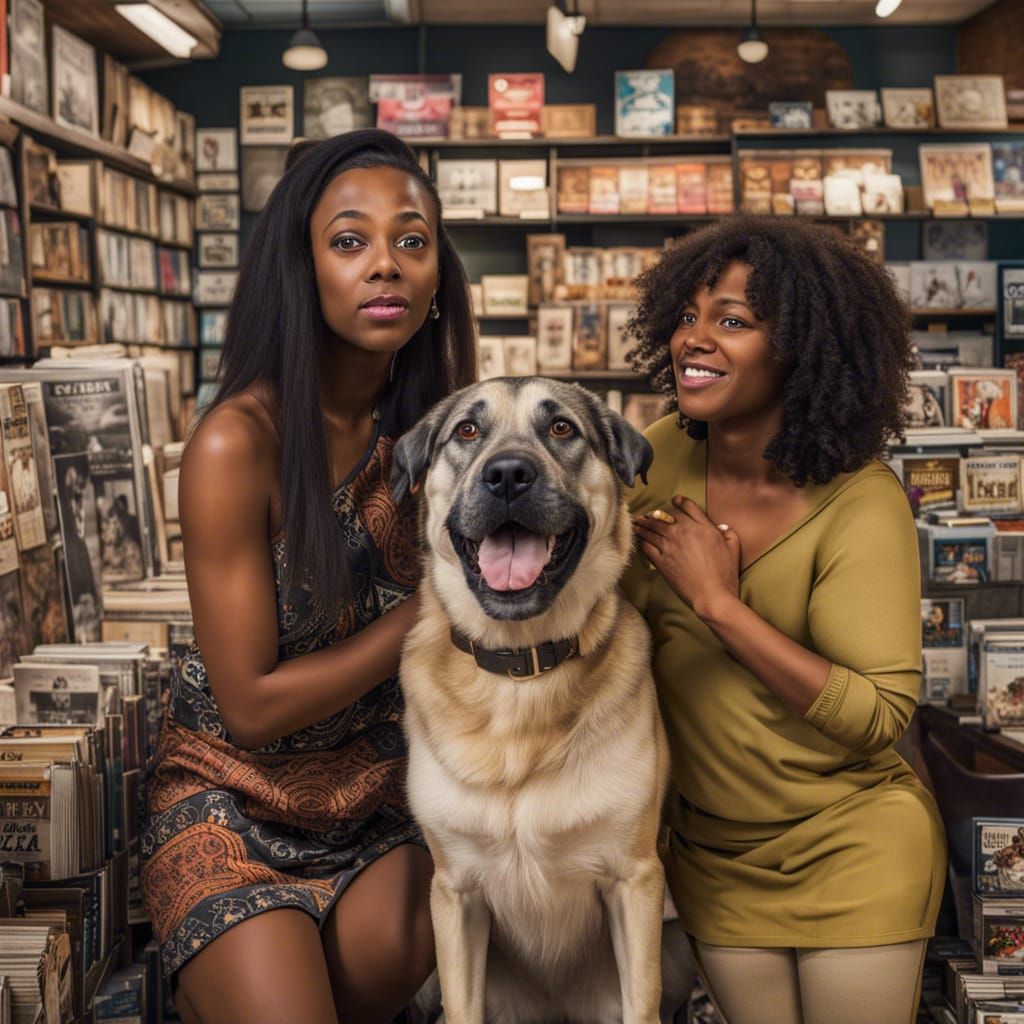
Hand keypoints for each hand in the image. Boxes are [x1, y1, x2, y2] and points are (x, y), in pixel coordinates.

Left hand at [632, 497, 741, 619]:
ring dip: (642, 525)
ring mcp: (670, 546)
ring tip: (636, 523)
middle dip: (654, 514)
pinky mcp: (661, 561)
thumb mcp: (733, 547)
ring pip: (651, 530)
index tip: (674, 500)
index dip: (680, 501)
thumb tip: (721, 526)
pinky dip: (642, 541)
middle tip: (646, 514)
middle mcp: (684, 532)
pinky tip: (639, 540)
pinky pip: (647, 547)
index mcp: (703, 527)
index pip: (688, 507)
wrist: (712, 595)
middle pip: (664, 517)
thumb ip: (728, 532)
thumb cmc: (725, 573)